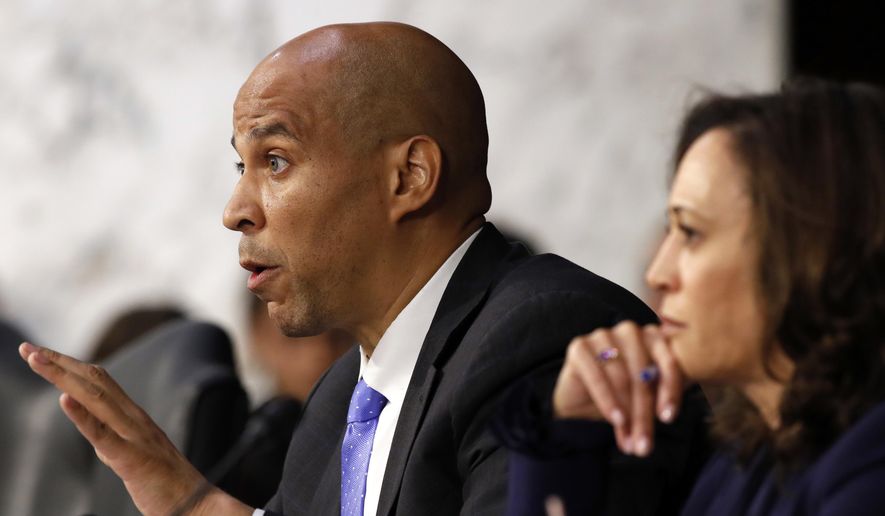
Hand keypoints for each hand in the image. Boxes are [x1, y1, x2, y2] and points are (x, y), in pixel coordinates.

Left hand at [18, 342, 251, 515]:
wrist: (198, 505)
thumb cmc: (167, 485)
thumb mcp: (134, 458)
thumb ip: (115, 444)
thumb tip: (97, 438)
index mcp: (134, 418)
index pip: (98, 381)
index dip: (68, 365)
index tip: (40, 354)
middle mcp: (135, 419)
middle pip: (94, 381)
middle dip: (59, 363)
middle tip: (29, 349)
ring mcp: (135, 436)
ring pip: (96, 398)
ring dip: (63, 377)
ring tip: (37, 360)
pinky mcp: (133, 459)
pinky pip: (104, 435)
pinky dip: (82, 416)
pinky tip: (64, 400)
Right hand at [552, 322, 683, 456]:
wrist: (579, 403)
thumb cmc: (620, 399)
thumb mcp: (647, 399)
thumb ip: (660, 398)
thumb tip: (666, 416)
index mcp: (653, 338)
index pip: (668, 361)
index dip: (670, 391)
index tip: (668, 418)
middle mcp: (630, 331)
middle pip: (643, 374)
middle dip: (645, 413)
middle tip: (645, 444)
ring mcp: (603, 335)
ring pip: (622, 378)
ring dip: (627, 413)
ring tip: (630, 440)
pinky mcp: (579, 346)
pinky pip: (597, 376)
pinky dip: (607, 401)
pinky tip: (615, 420)